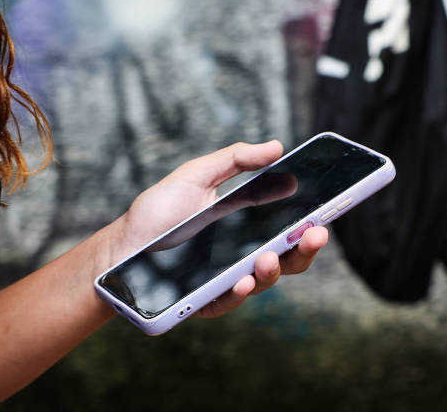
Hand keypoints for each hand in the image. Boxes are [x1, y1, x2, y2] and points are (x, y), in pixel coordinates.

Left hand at [110, 141, 327, 317]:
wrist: (120, 246)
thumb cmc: (159, 212)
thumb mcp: (196, 176)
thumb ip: (235, 159)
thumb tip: (276, 146)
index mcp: (248, 226)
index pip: (289, 227)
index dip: (311, 223)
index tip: (326, 213)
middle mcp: (244, 254)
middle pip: (288, 257)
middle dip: (307, 248)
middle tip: (316, 234)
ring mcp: (227, 279)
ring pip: (264, 280)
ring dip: (274, 270)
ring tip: (269, 257)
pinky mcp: (206, 300)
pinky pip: (229, 301)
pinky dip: (239, 292)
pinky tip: (240, 281)